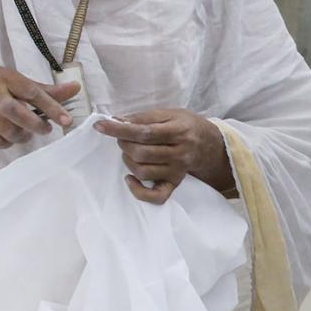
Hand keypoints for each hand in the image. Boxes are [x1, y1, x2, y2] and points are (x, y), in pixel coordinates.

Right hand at [0, 63, 78, 147]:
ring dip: (23, 136)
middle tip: (46, 129)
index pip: (32, 92)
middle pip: (18, 113)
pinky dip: (7, 143)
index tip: (66, 119)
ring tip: (27, 133)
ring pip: (8, 131)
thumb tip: (75, 89)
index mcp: (6, 79)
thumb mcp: (13, 78)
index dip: (52, 106)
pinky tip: (10, 137)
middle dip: (36, 125)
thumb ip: (44, 88)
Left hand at [95, 108, 231, 202]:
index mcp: (178, 131)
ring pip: (143, 171)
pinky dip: (139, 191)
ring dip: (128, 161)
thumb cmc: (185, 126)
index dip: (119, 129)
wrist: (211, 144)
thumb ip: (144, 117)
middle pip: (141, 153)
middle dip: (124, 144)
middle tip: (124, 138)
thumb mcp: (169, 113)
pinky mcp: (174, 183)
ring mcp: (177, 171)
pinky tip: (130, 179)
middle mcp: (180, 153)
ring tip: (130, 153)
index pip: (144, 132)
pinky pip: (156, 196)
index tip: (100, 125)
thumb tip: (118, 120)